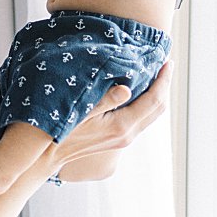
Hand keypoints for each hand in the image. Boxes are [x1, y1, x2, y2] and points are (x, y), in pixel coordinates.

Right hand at [44, 63, 170, 168]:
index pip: (154, 100)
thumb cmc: (62, 129)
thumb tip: (127, 88)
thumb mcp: (81, 110)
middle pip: (158, 108)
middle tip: (165, 64)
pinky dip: (146, 102)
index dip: (163, 80)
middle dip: (165, 85)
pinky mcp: (118, 139)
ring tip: (156, 73)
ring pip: (151, 114)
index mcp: (122, 126)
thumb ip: (105, 99)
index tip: (167, 62)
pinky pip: (141, 118)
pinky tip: (139, 89)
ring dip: (157, 94)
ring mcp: (124, 139)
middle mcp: (127, 134)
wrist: (48, 155)